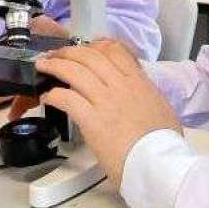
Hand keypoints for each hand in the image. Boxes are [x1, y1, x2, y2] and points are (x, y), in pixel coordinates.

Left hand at [34, 39, 180, 186]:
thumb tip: (138, 93)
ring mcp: (105, 101)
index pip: (115, 50)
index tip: (86, 47)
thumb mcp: (162, 107)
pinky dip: (54, 95)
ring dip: (55, 65)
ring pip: (75, 72)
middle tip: (56, 54)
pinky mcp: (92, 119)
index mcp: (139, 81)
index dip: (97, 45)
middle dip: (69, 52)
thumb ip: (146, 94)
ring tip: (43, 66)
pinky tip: (47, 97)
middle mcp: (121, 85)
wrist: (159, 162)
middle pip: (90, 56)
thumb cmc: (164, 142)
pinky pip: (67, 99)